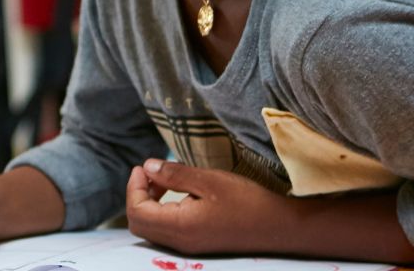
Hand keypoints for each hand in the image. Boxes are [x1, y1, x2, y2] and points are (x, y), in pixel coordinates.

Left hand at [125, 159, 293, 256]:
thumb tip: (147, 167)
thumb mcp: (210, 180)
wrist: (280, 228)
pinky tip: (178, 195)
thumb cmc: (248, 201)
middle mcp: (180, 242)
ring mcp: (189, 247)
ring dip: (149, 204)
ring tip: (164, 181)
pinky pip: (166, 232)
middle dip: (137, 196)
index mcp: (180, 227)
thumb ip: (174, 175)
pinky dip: (162, 212)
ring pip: (151, 229)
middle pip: (139, 224)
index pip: (137, 211)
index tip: (142, 167)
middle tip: (150, 173)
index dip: (133, 187)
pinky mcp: (197, 245)